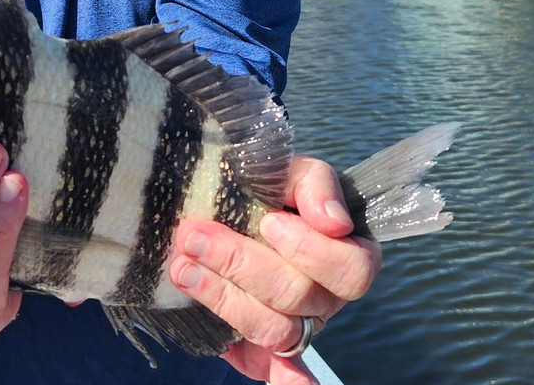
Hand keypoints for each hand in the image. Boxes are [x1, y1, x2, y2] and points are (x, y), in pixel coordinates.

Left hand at [168, 155, 382, 384]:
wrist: (219, 199)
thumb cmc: (261, 187)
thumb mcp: (287, 170)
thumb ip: (313, 184)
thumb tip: (332, 221)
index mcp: (346, 257)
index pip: (351, 268)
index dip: (309, 249)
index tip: (267, 222)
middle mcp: (325, 299)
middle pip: (299, 296)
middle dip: (241, 263)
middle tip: (195, 236)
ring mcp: (297, 327)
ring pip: (272, 328)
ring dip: (223, 297)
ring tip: (182, 267)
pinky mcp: (263, 350)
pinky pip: (280, 374)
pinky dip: (285, 383)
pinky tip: (243, 360)